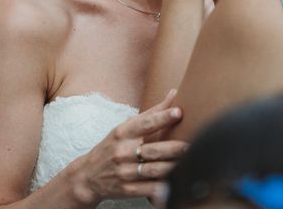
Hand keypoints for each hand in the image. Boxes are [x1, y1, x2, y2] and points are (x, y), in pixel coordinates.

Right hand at [71, 90, 187, 203]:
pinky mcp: (127, 189)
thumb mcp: (125, 128)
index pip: (144, 124)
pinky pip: (150, 189)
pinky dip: (164, 188)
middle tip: (195, 143)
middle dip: (176, 148)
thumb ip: (151, 113)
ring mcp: (124, 172)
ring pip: (155, 170)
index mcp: (122, 133)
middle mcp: (122, 152)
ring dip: (175, 167)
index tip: (178, 112)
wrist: (88, 175)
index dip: (162, 118)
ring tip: (192, 162)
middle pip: (154, 150)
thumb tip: (174, 93)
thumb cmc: (112, 147)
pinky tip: (177, 184)